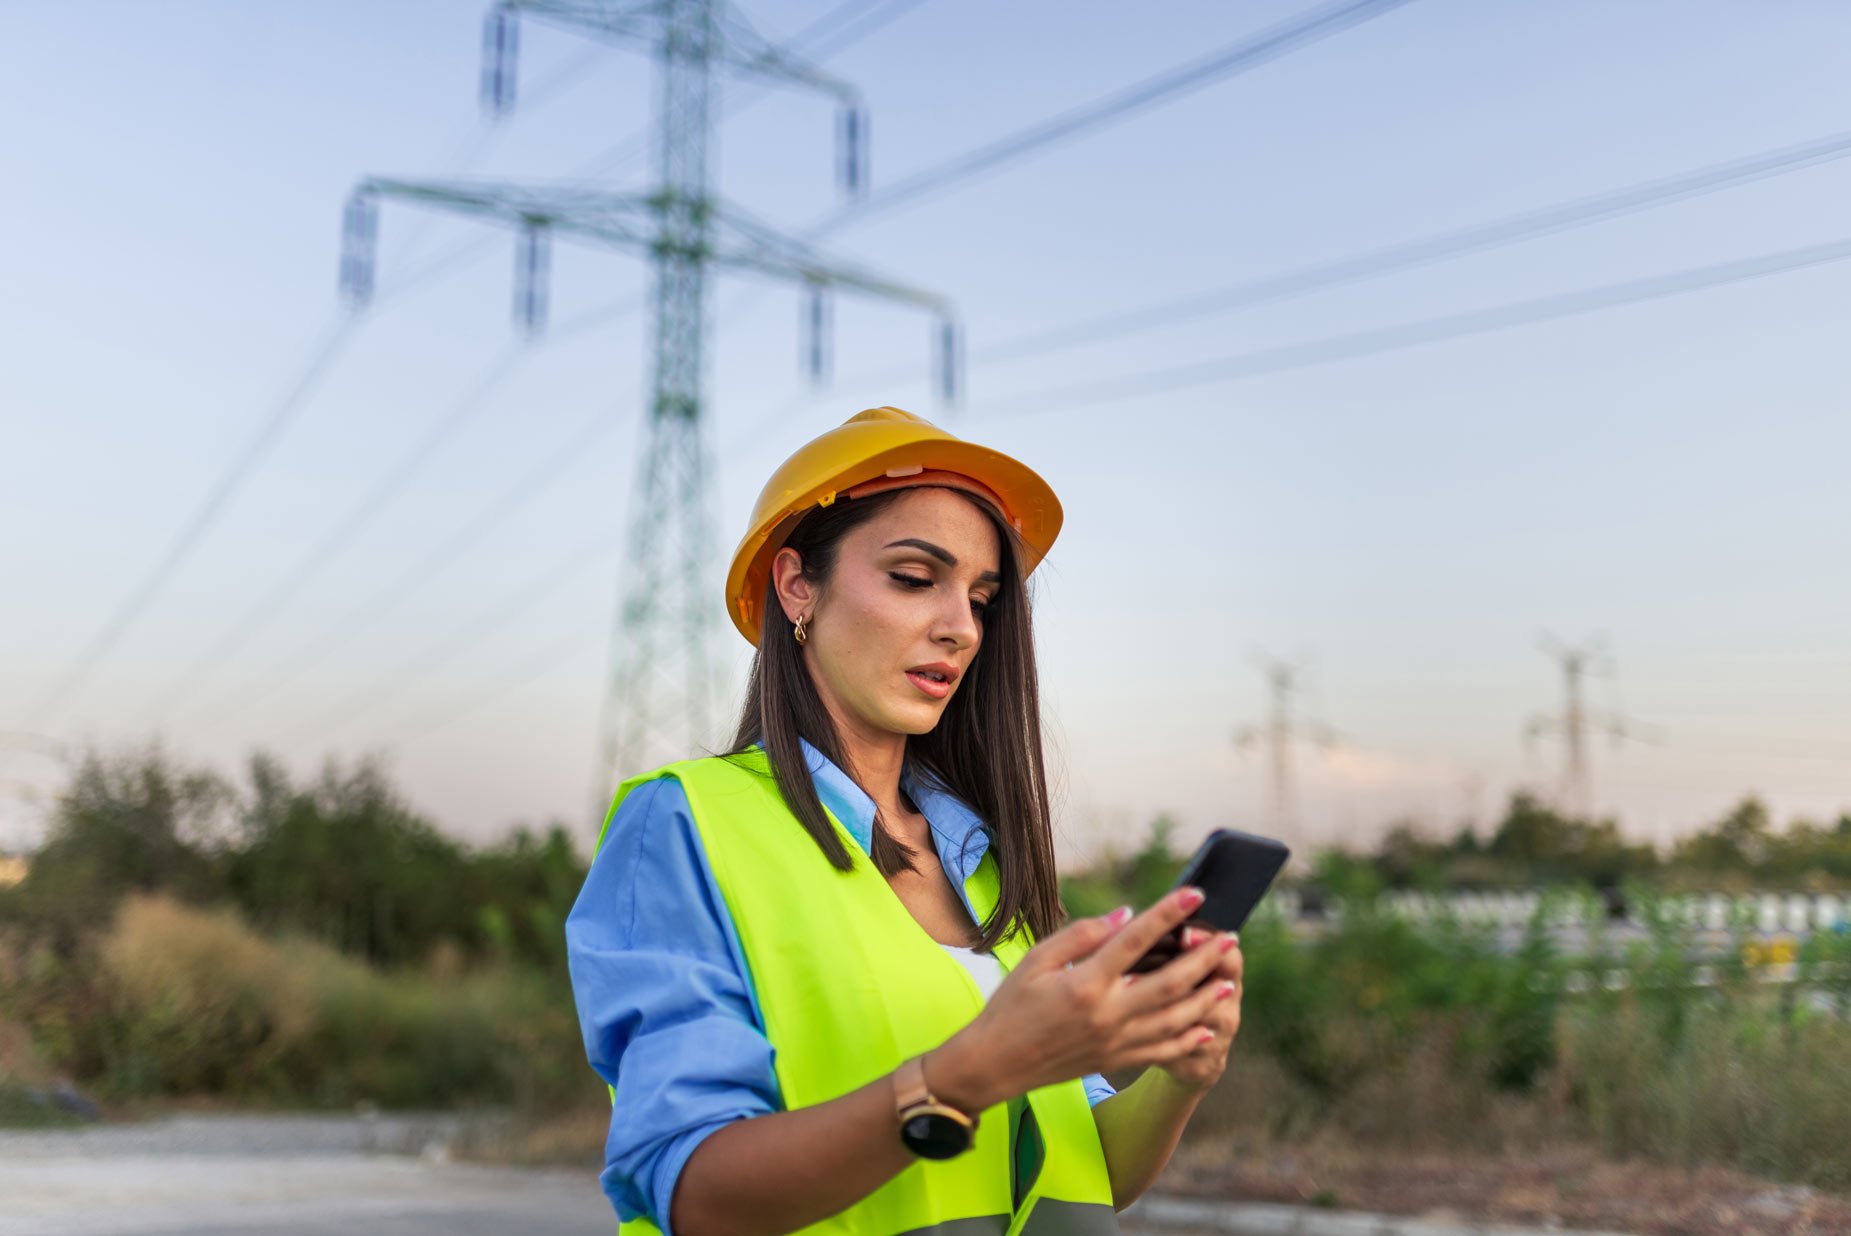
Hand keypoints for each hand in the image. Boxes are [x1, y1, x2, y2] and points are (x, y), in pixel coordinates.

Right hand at [926, 886, 1239, 1111]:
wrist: (996, 1064)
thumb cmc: (1011, 1005)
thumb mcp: (1035, 960)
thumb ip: (1081, 935)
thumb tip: (1125, 915)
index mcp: (1085, 983)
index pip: (1135, 940)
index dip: (1167, 914)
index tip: (1194, 895)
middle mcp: (1106, 1014)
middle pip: (1169, 983)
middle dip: (1203, 958)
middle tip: (1230, 937)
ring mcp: (1115, 1042)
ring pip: (1174, 1019)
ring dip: (1205, 998)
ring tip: (1228, 978)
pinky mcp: (1116, 1060)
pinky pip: (1162, 1051)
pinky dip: (1190, 1038)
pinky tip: (1209, 1025)